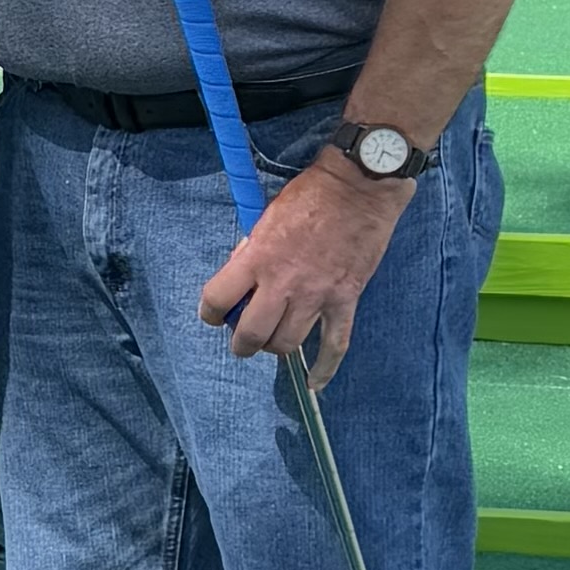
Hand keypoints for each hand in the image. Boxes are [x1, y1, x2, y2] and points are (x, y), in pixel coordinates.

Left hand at [199, 147, 407, 382]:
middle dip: (242, 343)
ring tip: (273, 342)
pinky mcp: (345, 299)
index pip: (217, 299)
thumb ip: (251, 251)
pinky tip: (314, 382)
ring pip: (287, 343)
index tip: (214, 314)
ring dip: (276, 348)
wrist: (359, 187)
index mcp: (257, 258)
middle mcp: (283, 283)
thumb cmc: (310, 195)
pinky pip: (335, 345)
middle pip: (251, 334)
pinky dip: (324, 368)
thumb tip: (240, 274)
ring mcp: (316, 295)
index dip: (210, 312)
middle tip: (243, 340)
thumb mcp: (266, 216)